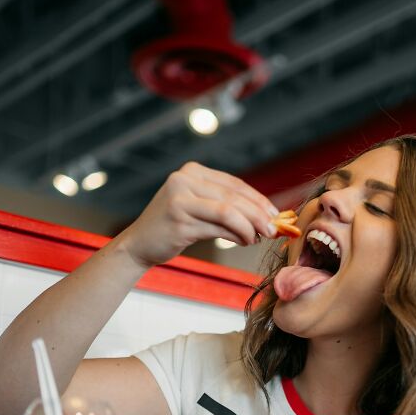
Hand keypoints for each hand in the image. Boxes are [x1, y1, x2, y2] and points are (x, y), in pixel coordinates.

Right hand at [118, 161, 279, 268]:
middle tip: (274, 229)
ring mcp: (180, 198)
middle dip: (258, 214)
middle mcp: (184, 179)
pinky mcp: (179, 219)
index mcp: (192, 171)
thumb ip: (226, 206)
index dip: (258, 199)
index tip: (275, 214)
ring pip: (228, 211)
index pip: (234, 184)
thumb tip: (265, 216)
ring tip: (259, 237)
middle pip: (234, 196)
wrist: (139, 244)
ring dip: (250, 226)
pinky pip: (217, 226)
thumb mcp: (199, 208)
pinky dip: (236, 235)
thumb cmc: (174, 228)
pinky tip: (244, 241)